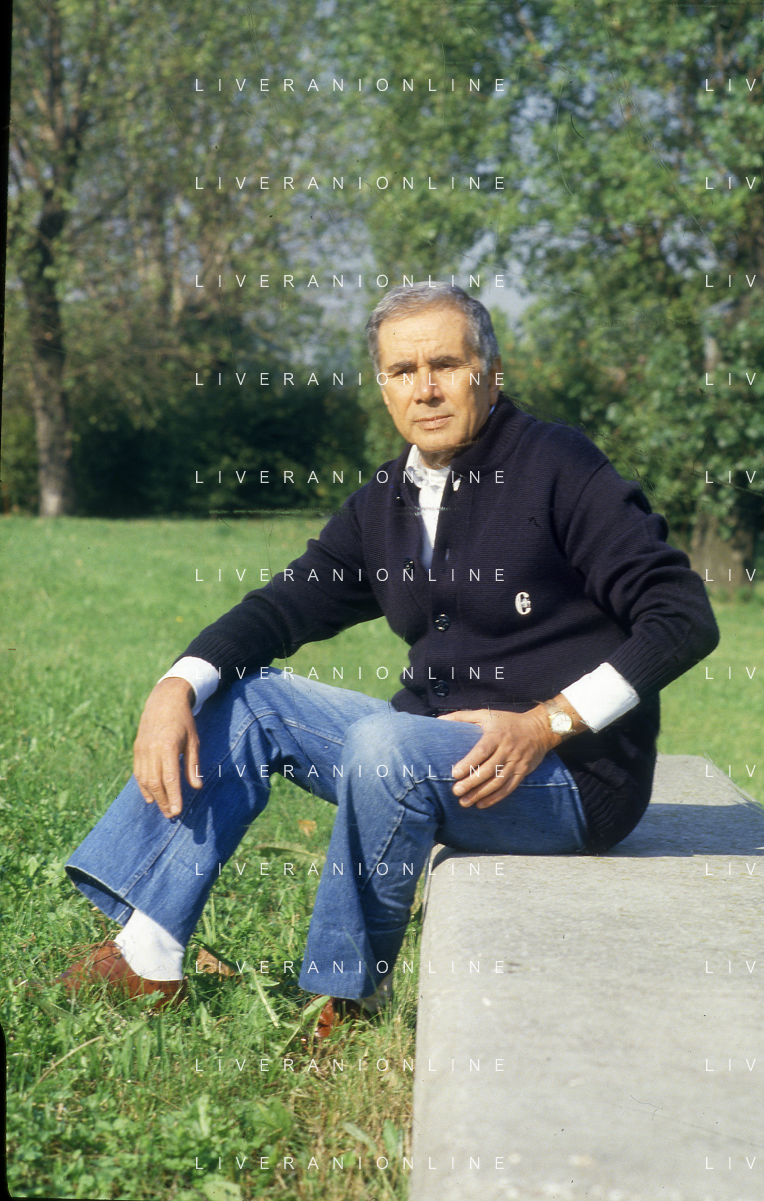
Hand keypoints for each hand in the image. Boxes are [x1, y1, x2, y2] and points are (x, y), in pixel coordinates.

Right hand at [133, 677, 201, 818]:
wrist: (163, 700)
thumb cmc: (183, 721)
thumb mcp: (193, 740)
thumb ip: (193, 764)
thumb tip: (196, 787)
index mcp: (168, 746)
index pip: (170, 778)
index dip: (173, 796)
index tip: (178, 811)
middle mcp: (152, 749)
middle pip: (155, 782)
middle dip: (163, 801)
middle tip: (172, 815)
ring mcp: (142, 749)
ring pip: (144, 779)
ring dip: (154, 796)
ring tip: (163, 809)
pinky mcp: (137, 749)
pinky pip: (138, 773)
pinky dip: (143, 787)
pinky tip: (150, 797)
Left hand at [437, 706, 554, 808]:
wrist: (539, 729)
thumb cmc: (507, 721)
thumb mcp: (486, 714)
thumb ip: (462, 717)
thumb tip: (439, 721)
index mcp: (496, 735)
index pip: (482, 751)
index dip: (469, 763)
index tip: (454, 773)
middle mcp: (507, 749)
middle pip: (488, 769)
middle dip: (471, 782)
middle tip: (456, 791)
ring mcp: (516, 762)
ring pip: (498, 781)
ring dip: (481, 793)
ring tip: (465, 802)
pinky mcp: (522, 772)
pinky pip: (509, 787)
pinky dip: (495, 797)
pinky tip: (481, 804)